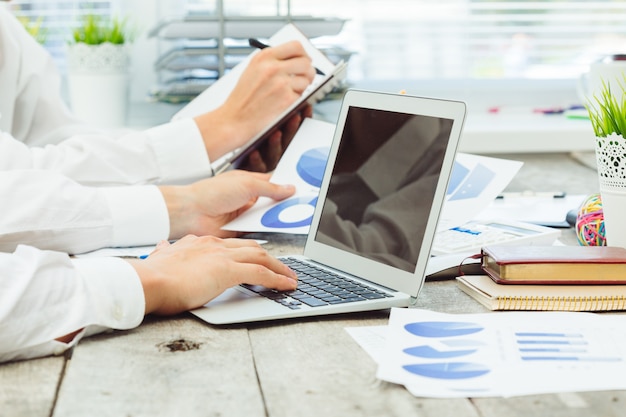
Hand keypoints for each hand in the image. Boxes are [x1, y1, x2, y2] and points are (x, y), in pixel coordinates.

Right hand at [127, 236, 297, 314]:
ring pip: (261, 257)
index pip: (232, 245)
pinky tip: (287, 285)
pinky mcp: (228, 271)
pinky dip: (277, 279)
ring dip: (279, 268)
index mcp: (200, 243)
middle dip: (270, 258)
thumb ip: (165, 252)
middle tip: (283, 268)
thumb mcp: (159, 258)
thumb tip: (162, 247)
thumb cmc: (151, 276)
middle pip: (252, 248)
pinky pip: (261, 274)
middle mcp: (214, 245)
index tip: (258, 259)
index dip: (248, 252)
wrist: (147, 281)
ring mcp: (222, 256)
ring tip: (291, 278)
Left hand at [159, 170, 295, 238]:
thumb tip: (289, 189)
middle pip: (273, 202)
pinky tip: (278, 230)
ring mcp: (245, 215)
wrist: (191, 213)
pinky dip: (267, 230)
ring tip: (295, 218)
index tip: (304, 189)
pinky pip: (259, 231)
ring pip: (268, 217)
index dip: (288, 186)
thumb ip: (270, 189)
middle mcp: (248, 198)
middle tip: (303, 206)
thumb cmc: (211, 193)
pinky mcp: (241, 230)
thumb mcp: (247, 184)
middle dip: (286, 204)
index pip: (274, 183)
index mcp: (249, 183)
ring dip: (277, 218)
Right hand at [194, 40, 315, 162]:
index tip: (304, 61)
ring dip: (301, 88)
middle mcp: (272, 67)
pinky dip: (296, 101)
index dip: (304, 54)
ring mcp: (280, 83)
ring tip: (287, 94)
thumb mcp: (253, 70)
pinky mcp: (286, 99)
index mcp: (264, 57)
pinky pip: (302, 96)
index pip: (296, 46)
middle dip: (308, 71)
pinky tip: (283, 104)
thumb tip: (296, 59)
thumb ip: (272, 61)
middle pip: (305, 62)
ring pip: (306, 80)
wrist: (233, 120)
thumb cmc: (242, 99)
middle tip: (304, 78)